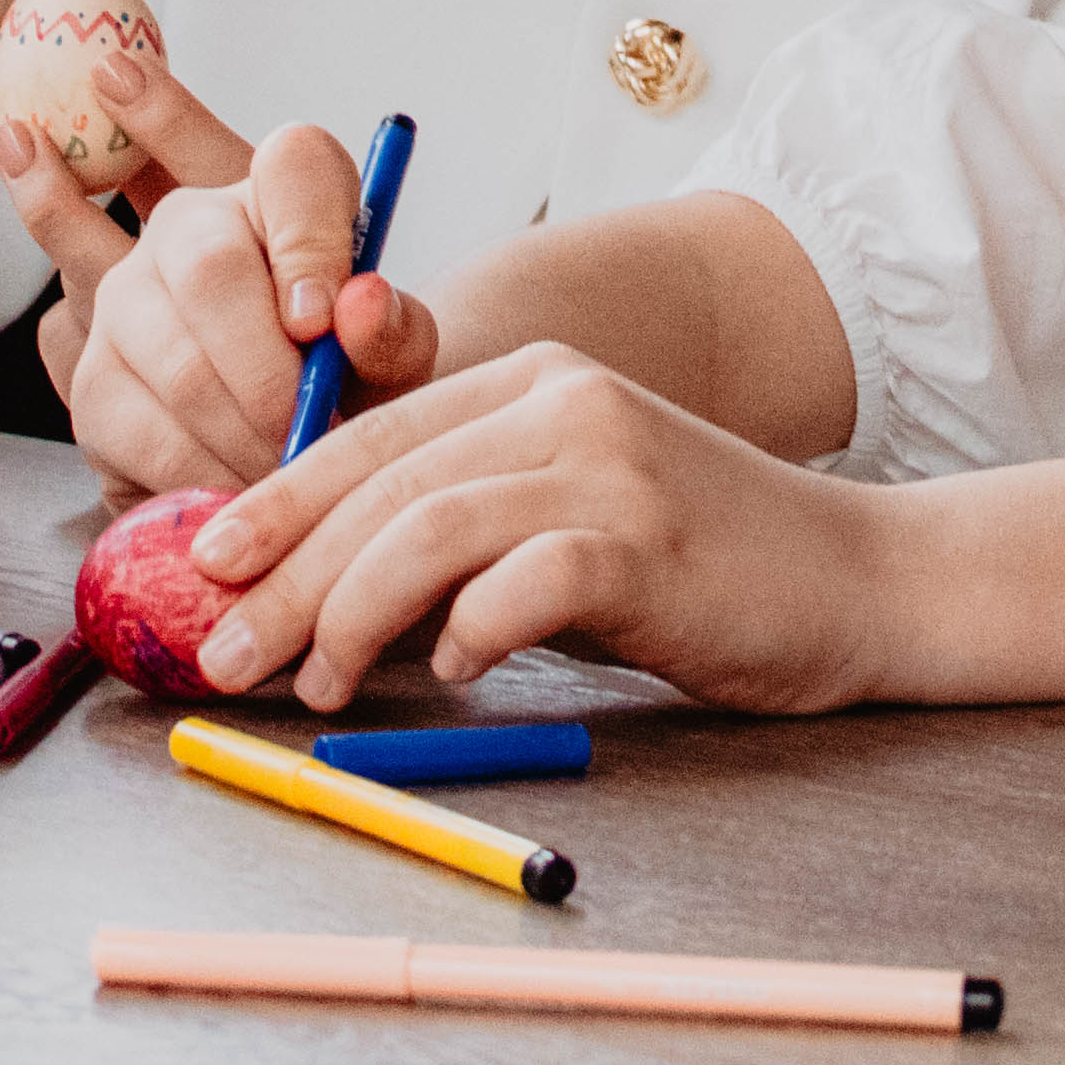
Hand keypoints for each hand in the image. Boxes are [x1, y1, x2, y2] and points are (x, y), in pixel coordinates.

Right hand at [9, 94, 444, 497]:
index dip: (312, 242)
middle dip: (270, 375)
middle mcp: (189, 222)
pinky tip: (241, 490)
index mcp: (281, 190)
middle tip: (310, 434)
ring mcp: (126, 298)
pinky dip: (205, 475)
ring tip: (288, 472)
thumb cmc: (347, 378)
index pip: (293, 166)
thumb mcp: (394, 358)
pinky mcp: (94, 379)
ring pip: (178, 364)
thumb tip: (360, 305)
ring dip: (245, 438)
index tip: (323, 324)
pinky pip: (146, 432)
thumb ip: (394, 331)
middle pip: (211, 271)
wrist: (288, 445)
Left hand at [168, 341, 899, 717]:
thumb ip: (468, 531)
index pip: (370, 433)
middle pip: (384, 483)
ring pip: (431, 526)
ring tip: (313, 685)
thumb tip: (317, 597)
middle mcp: (567, 402)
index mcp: (536, 380)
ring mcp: (611, 466)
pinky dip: (468, 631)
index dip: (277, 502)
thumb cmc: (699, 566)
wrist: (858, 580)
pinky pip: (525, 583)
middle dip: (286, 573)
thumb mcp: (569, 518)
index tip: (206, 569)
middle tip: (224, 654)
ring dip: (350, 612)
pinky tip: (447, 671)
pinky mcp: (650, 543)